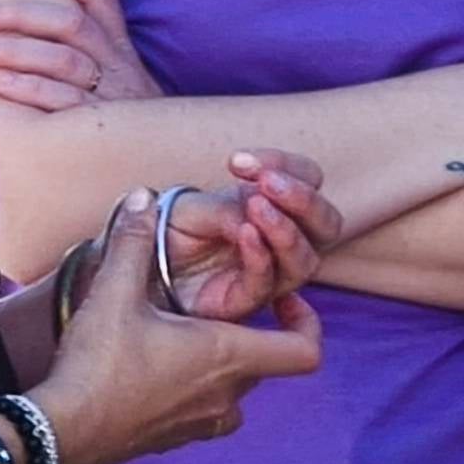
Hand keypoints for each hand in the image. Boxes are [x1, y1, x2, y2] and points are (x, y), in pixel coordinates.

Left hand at [0, 0, 161, 111]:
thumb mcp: (122, 79)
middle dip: (19, 14)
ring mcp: (111, 95)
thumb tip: (32, 31)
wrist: (172, 162)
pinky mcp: (100, 125)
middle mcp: (118, 64)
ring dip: (13, 49)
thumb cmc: (131, 120)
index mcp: (123, 46)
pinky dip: (27, 89)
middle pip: (69, 25)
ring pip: (61, 59)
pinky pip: (60, 101)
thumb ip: (90, 54)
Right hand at [28, 194, 323, 463]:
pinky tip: (161, 371)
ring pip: (237, 391)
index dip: (306, 322)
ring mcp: (202, 424)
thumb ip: (133, 242)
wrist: (60, 434)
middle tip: (226, 305)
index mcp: (227, 356)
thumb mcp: (114, 293)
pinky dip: (198, 391)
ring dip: (225, 365)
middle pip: (267, 363)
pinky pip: (206, 414)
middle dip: (255, 332)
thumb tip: (142, 196)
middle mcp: (226, 395)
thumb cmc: (97, 365)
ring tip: (192, 337)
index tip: (284, 298)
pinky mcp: (174, 441)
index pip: (305, 349)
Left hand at [155, 153, 352, 322]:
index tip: (238, 162)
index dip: (286, 165)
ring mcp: (269, 274)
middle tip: (269, 183)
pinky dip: (260, 256)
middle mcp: (283, 240)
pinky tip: (243, 233)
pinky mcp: (245, 301)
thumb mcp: (195, 205)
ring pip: (306, 259)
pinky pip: (267, 283)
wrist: (136, 266)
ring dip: (286, 229)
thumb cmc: (169, 230)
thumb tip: (254, 212)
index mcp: (277, 204)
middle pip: (327, 224)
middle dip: (304, 200)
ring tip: (256, 207)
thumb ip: (227, 207)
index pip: (310, 179)